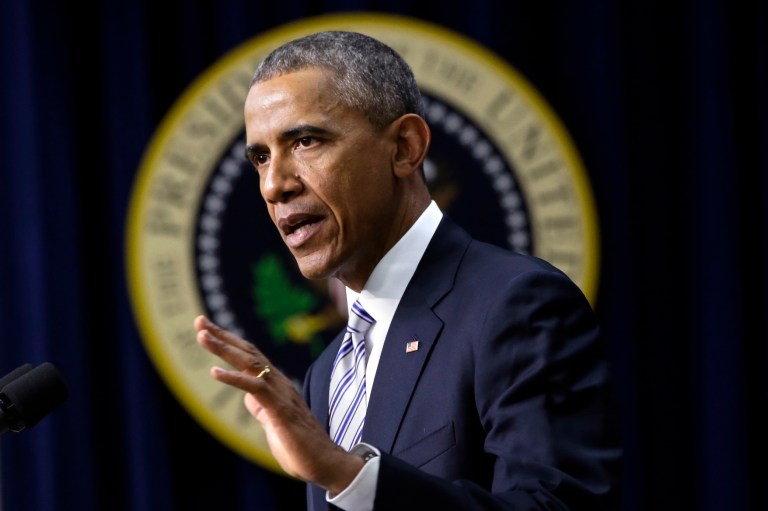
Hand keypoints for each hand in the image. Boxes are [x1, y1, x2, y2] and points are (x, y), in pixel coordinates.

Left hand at [194, 315, 363, 493]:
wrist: (324, 462)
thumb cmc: (300, 446)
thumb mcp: (273, 423)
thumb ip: (261, 407)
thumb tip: (249, 398)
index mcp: (276, 385)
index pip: (250, 355)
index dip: (229, 341)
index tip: (207, 328)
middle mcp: (278, 383)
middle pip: (248, 352)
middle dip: (222, 336)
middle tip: (199, 321)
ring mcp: (280, 393)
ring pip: (250, 363)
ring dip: (224, 348)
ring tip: (203, 336)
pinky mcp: (280, 409)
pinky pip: (255, 388)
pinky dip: (234, 378)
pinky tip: (214, 372)